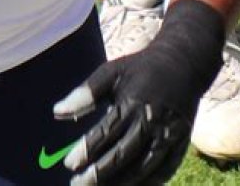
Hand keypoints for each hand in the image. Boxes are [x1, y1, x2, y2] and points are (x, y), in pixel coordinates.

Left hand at [53, 0, 224, 184]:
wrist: (182, 65)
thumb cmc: (139, 69)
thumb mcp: (110, 72)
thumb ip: (85, 93)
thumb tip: (57, 111)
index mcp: (131, 104)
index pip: (105, 134)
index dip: (86, 151)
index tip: (69, 165)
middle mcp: (151, 123)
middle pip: (122, 157)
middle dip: (99, 175)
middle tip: (78, 185)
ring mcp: (168, 137)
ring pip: (142, 170)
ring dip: (121, 183)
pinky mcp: (180, 146)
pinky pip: (163, 172)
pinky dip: (146, 183)